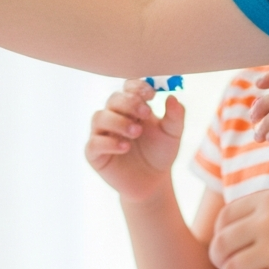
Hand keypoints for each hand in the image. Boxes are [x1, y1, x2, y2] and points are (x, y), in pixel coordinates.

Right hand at [85, 79, 185, 202]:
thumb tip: (173, 97)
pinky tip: (125, 147)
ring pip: (99, 117)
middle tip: (145, 113)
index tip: (151, 94)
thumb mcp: (172, 134)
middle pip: (113, 99)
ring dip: (118, 121)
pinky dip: (109, 143)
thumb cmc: (160, 153)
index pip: (128, 88)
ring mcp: (102, 134)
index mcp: (132, 107)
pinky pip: (94, 143)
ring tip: (136, 132)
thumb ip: (175, 116)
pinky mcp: (94, 153)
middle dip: (128, 103)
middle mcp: (114, 116)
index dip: (137, 87)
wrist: (153, 182)